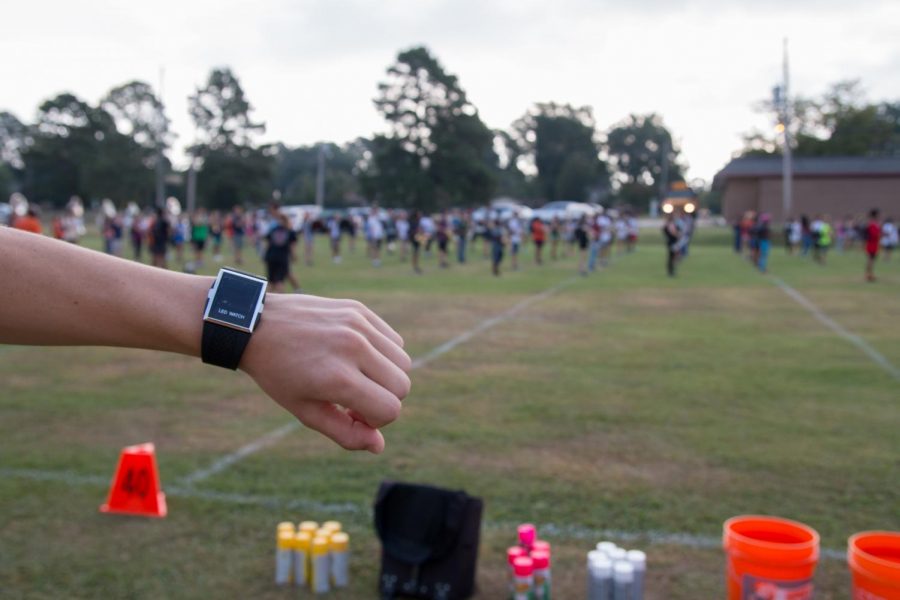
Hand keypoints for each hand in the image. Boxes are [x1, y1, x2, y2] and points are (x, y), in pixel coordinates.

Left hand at [240, 294, 410, 453]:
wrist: (256, 325)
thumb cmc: (278, 374)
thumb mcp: (305, 411)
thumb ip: (345, 433)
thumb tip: (379, 446)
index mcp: (338, 378)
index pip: (390, 410)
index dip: (375, 421)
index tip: (352, 414)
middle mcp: (354, 348)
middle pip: (402, 386)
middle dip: (384, 399)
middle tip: (355, 397)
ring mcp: (358, 325)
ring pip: (403, 362)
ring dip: (386, 376)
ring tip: (357, 375)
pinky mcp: (359, 310)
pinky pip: (393, 340)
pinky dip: (383, 353)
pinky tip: (356, 355)